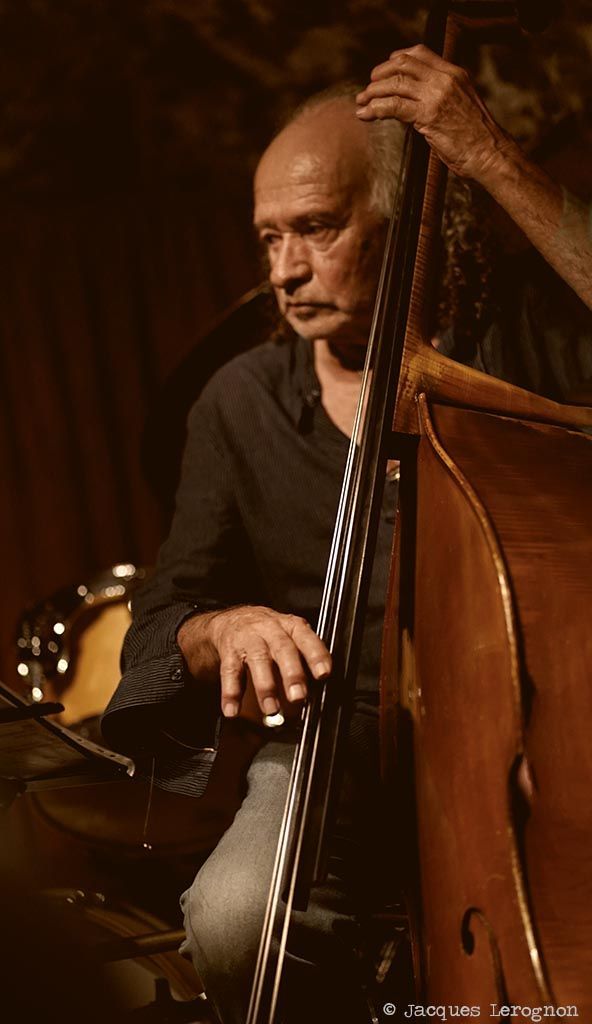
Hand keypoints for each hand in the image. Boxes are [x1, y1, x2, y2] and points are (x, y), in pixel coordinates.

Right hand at [177, 605, 331, 719]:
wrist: (233, 620)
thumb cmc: (270, 634)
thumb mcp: (290, 636)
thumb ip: (304, 658)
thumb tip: (318, 691)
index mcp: (291, 626)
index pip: (307, 638)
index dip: (316, 655)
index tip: (323, 674)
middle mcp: (271, 629)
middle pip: (283, 649)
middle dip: (292, 673)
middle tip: (298, 696)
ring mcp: (249, 638)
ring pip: (258, 660)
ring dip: (265, 686)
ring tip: (271, 709)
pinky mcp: (229, 650)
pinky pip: (230, 672)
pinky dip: (231, 693)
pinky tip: (233, 710)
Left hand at [356, 44, 515, 183]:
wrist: (489, 153)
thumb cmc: (476, 138)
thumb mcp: (460, 106)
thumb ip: (440, 97)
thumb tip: (414, 102)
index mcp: (454, 73)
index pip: (419, 53)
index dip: (396, 59)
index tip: (384, 71)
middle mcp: (445, 79)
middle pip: (403, 64)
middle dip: (380, 74)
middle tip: (368, 88)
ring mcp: (436, 96)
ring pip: (395, 84)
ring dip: (373, 92)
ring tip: (361, 102)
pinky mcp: (428, 115)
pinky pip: (394, 106)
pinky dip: (375, 109)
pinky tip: (366, 115)